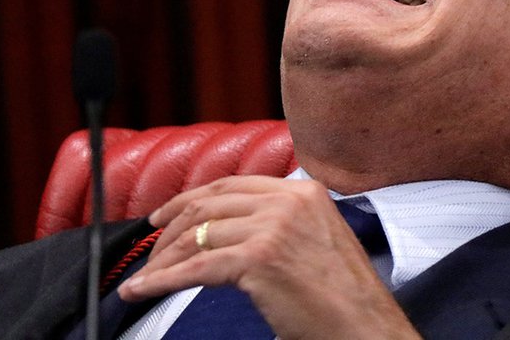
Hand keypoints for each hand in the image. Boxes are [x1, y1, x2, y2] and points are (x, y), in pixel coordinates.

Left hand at [117, 175, 419, 339]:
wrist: (364, 324)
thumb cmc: (344, 295)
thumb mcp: (317, 237)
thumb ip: (282, 221)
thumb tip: (229, 227)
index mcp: (303, 191)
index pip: (232, 184)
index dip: (191, 197)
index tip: (166, 213)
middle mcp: (287, 201)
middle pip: (208, 204)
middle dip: (170, 225)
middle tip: (150, 245)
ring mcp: (272, 227)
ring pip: (196, 235)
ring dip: (162, 259)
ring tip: (146, 276)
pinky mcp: (257, 259)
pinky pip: (194, 268)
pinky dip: (161, 280)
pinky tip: (144, 289)